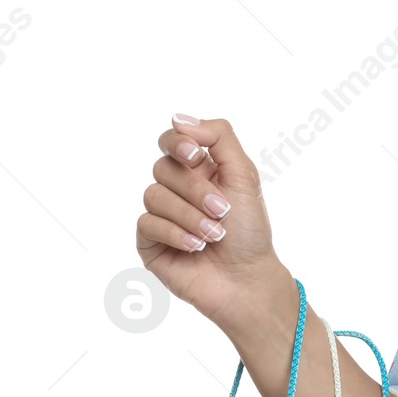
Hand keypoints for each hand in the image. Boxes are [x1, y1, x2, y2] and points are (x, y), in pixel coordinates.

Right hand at [137, 115, 291, 338]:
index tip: (194, 154)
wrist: (247, 278)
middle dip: (195, 189)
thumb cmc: (250, 230)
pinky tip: (197, 247)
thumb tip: (178, 118)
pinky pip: (147, 223)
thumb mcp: (244, 175)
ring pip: (153, 194)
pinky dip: (176, 233)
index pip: (172, 139)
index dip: (177, 141)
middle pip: (164, 167)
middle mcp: (177, 189)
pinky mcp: (148, 242)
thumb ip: (219, 137)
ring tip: (215, 234)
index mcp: (200, 169)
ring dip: (190, 215)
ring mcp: (160, 215)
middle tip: (223, 210)